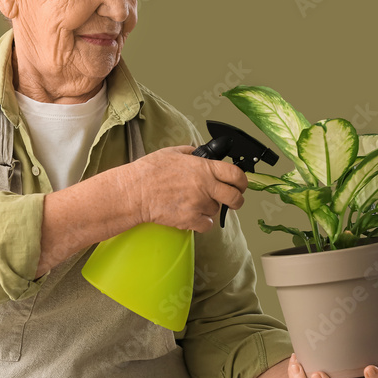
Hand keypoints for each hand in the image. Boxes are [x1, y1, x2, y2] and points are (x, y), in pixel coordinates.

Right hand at [125, 146, 249, 232]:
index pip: (236, 174)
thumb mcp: (171, 152)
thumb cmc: (149, 172)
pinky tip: (191, 215)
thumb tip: (200, 153)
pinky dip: (201, 222)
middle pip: (235, 197)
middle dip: (236, 200)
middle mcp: (205, 186)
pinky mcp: (190, 220)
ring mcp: (198, 204)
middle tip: (232, 201)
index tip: (241, 185)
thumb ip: (191, 153)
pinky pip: (206, 224)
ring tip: (193, 203)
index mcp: (203, 168)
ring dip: (209, 208)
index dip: (242, 181)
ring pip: (216, 210)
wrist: (134, 192)